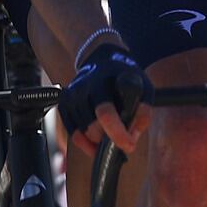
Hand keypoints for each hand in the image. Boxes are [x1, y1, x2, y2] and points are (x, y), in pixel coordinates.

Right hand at [58, 39, 151, 156]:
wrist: (102, 60)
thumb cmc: (125, 76)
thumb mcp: (143, 87)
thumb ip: (143, 111)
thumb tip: (132, 137)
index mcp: (101, 81)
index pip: (105, 112)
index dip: (117, 133)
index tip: (129, 146)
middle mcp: (81, 88)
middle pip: (92, 127)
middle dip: (109, 139)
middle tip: (122, 139)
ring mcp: (70, 96)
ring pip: (82, 133)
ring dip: (98, 142)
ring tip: (111, 136)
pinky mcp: (63, 105)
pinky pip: (72, 134)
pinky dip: (85, 144)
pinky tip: (97, 143)